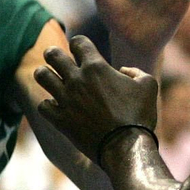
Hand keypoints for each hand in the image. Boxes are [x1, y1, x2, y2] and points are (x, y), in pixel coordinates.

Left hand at [34, 36, 158, 166]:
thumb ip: (135, 72)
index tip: (80, 49)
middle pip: (52, 55)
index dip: (78, 43)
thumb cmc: (139, 115)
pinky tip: (56, 105)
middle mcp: (77, 80)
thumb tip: (123, 71)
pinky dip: (48, 104)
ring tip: (50, 79)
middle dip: (53, 54)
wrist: (127, 147)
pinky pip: (43, 105)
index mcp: (96, 67)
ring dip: (44, 75)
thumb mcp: (148, 86)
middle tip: (55, 58)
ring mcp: (66, 99)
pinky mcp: (60, 120)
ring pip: (41, 76)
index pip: (77, 42)